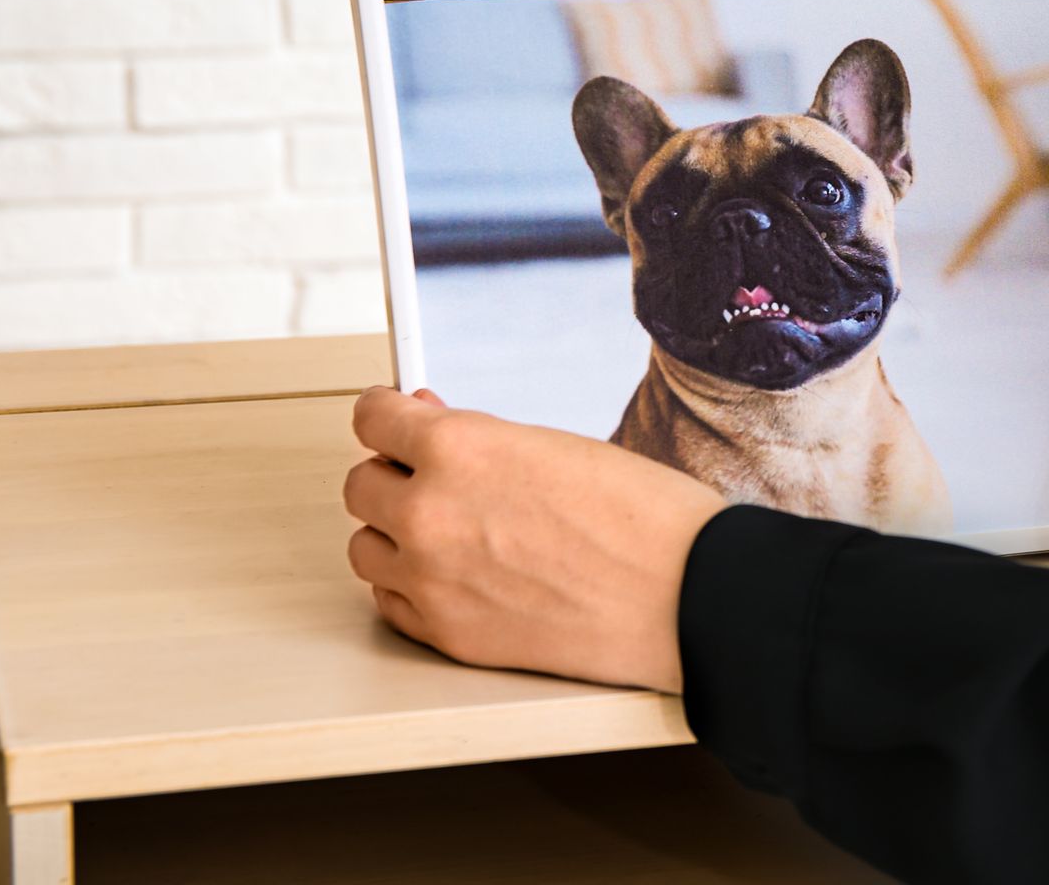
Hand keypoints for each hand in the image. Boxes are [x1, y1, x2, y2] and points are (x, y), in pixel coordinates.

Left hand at [343, 387, 725, 692]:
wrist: (687, 595)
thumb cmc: (645, 519)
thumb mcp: (556, 447)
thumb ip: (482, 442)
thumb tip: (431, 434)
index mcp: (459, 447)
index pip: (372, 417)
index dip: (388, 414)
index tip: (395, 418)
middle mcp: (430, 512)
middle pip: (360, 484)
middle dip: (394, 475)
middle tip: (433, 477)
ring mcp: (432, 580)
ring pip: (366, 548)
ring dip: (396, 534)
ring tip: (448, 531)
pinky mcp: (448, 634)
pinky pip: (392, 603)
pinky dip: (412, 587)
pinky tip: (455, 574)